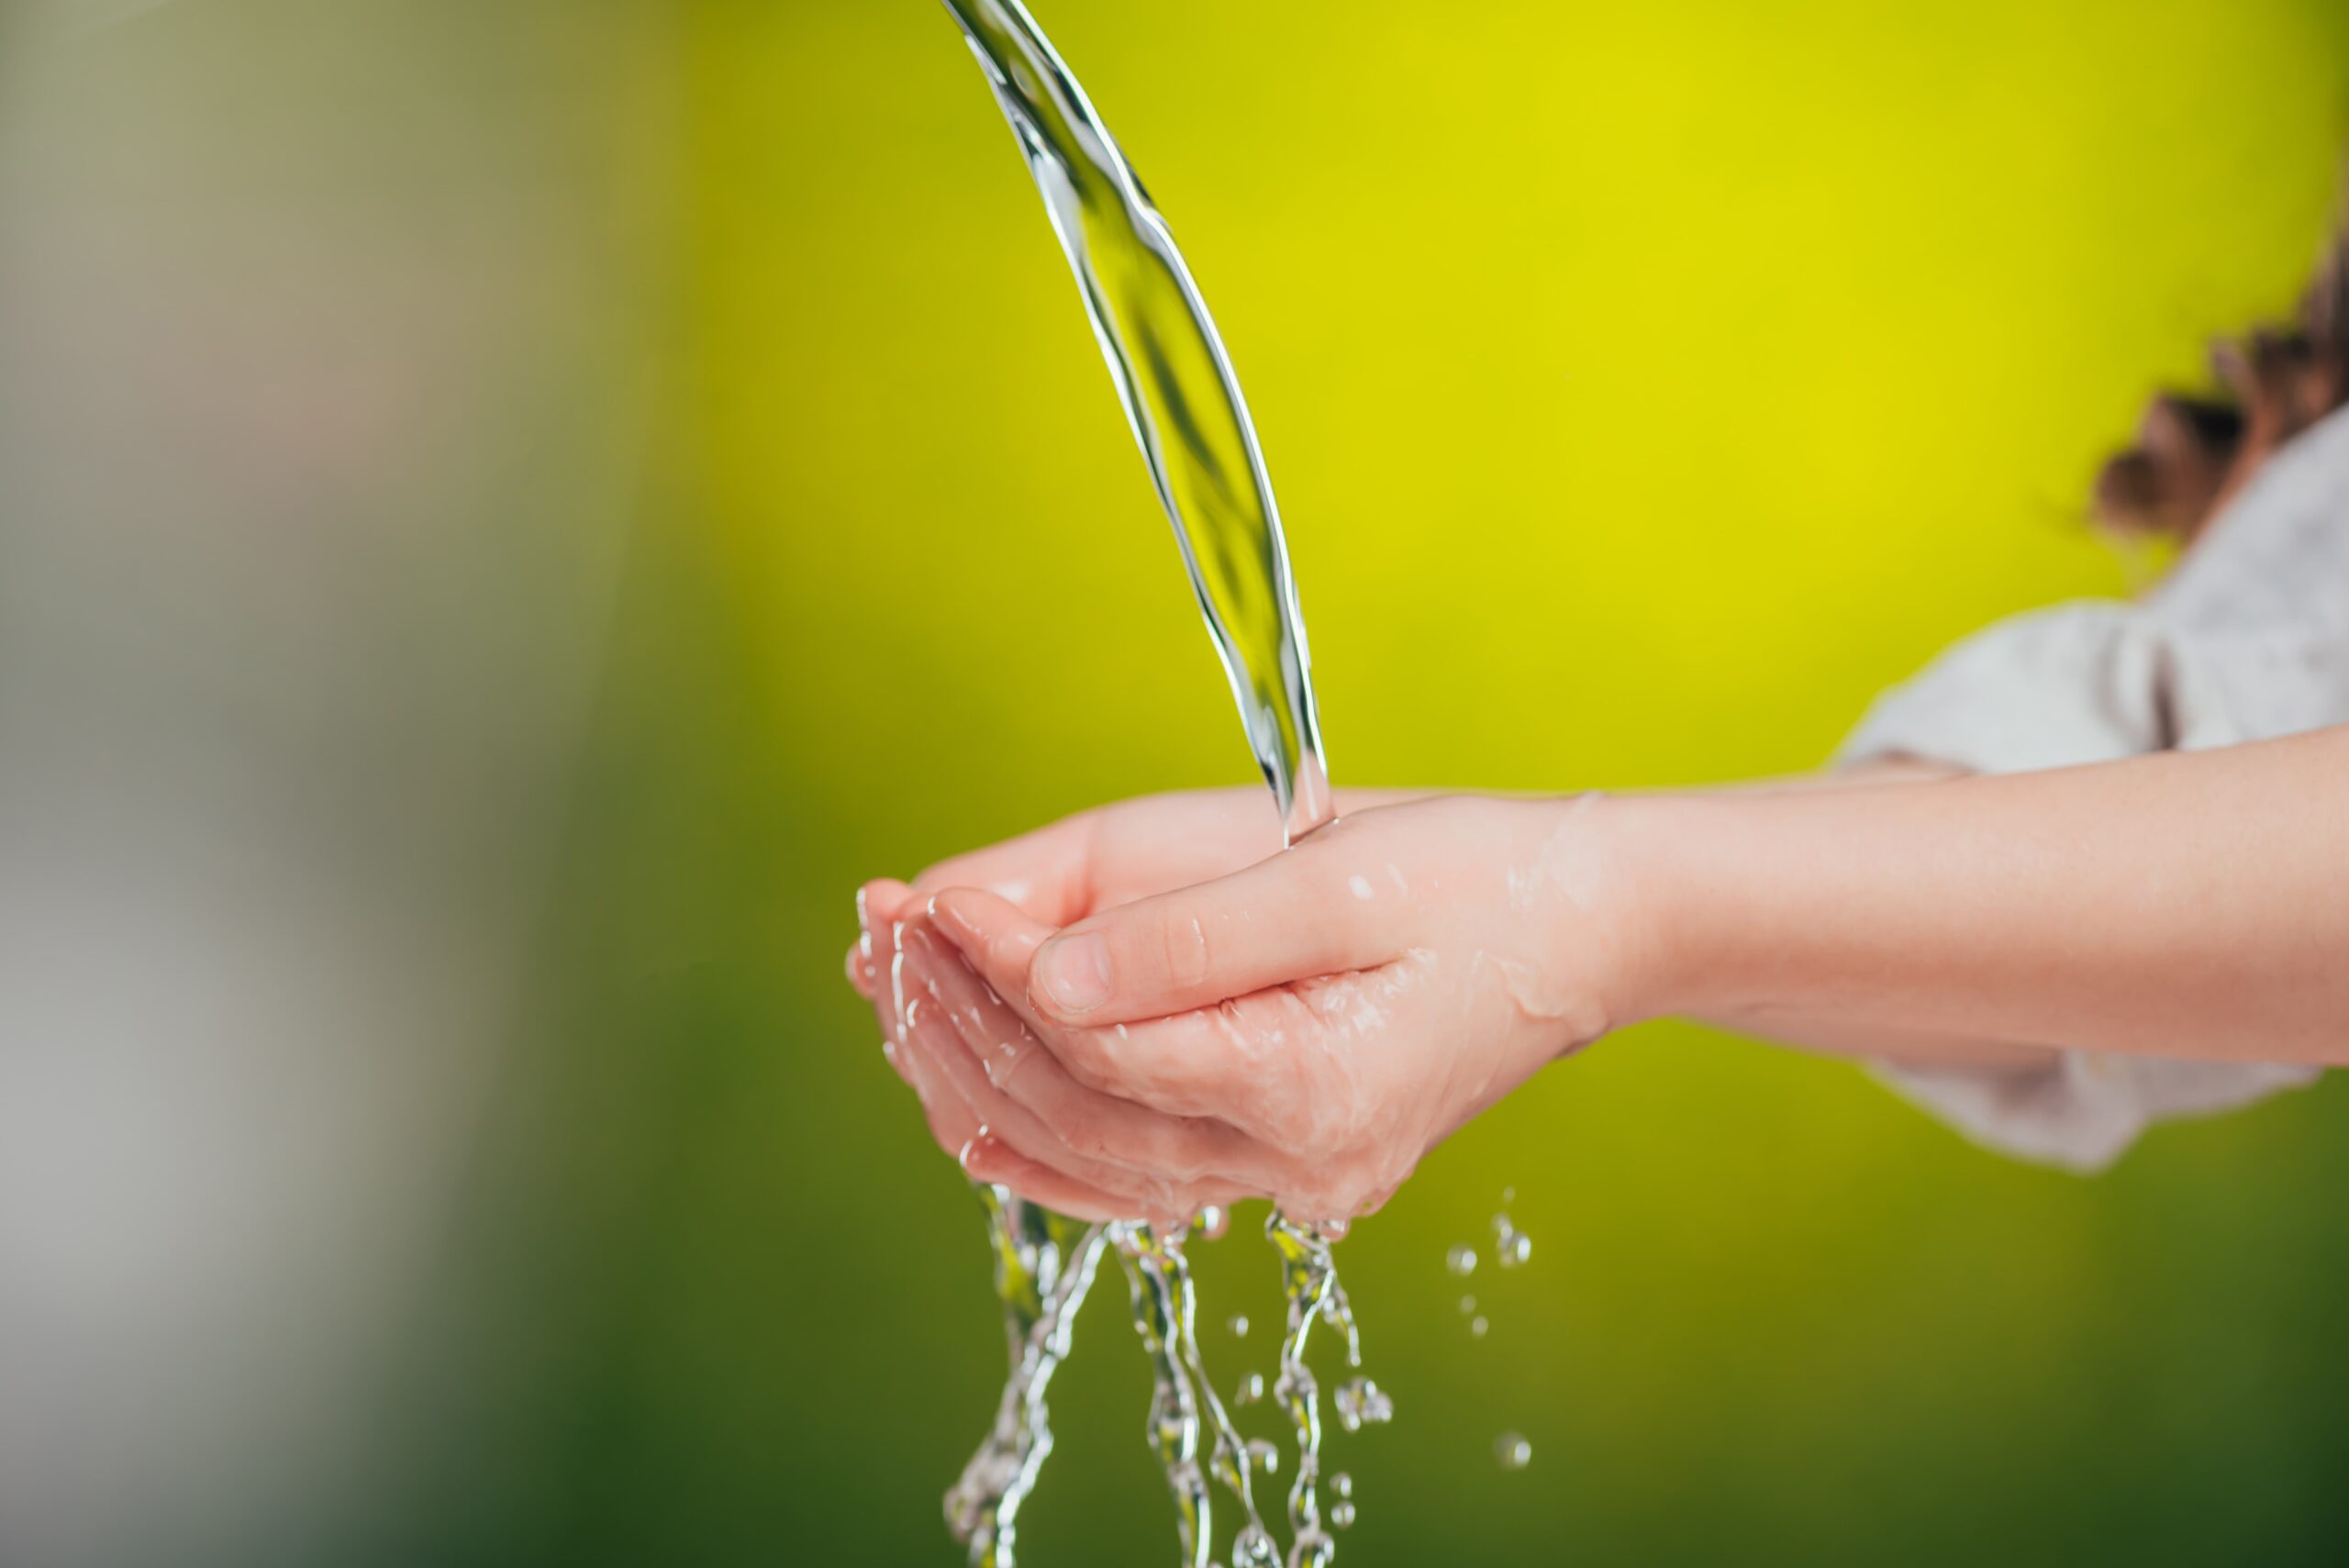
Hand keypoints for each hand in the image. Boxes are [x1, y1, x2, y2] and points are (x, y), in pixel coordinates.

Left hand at [856, 793, 1653, 1223]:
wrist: (1588, 927)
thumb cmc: (1479, 876)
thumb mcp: (1335, 877)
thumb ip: (1184, 935)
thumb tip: (1039, 975)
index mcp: (1317, 1092)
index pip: (1104, 1043)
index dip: (1000, 968)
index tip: (924, 898)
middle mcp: (1299, 1167)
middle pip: (1078, 1107)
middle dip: (964, 1018)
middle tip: (882, 933)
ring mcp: (1294, 1181)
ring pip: (1089, 1151)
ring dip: (980, 1072)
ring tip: (896, 989)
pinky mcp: (1285, 1165)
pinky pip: (1133, 1176)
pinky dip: (1042, 1138)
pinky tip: (965, 1102)